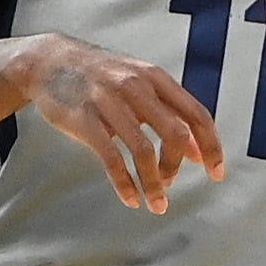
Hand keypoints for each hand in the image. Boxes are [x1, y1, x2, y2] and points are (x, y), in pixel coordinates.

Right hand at [25, 39, 224, 212]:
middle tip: (171, 185)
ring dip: (154, 183)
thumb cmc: (101, 77)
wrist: (50, 61)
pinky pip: (112, 159)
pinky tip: (131, 199)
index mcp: (155, 77)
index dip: (210, 145)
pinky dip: (126, 184)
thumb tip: (197, 152)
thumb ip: (169, 113)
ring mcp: (110, 101)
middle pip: (174, 133)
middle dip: (176, 166)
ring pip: (143, 150)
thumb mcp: (139, 85)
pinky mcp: (85, 119)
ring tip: (157, 204)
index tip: (216, 172)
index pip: (196, 113)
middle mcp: (136, 86)